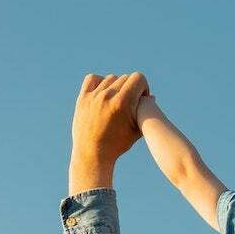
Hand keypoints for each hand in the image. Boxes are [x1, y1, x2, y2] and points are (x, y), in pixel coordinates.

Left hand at [69, 72, 149, 192]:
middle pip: (125, 78)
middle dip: (131, 88)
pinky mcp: (82, 99)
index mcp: (122, 102)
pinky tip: (103, 92)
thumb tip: (152, 96)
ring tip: (117, 100)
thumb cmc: (117, 145)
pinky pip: (92, 79)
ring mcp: (93, 97)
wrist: (92, 155)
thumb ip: (146, 111)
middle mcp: (107, 96)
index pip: (138, 78)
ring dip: (116, 86)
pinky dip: (99, 82)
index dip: (143, 87)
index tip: (141, 98)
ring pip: (111, 78)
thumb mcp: (137, 130)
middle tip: (130, 102)